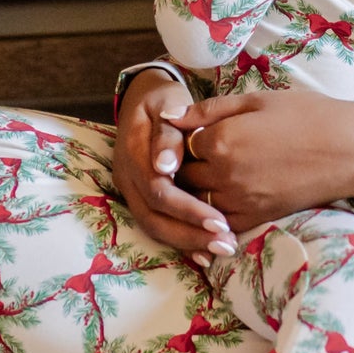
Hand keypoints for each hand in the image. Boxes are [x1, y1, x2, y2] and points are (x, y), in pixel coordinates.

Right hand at [112, 68, 237, 257]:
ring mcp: (131, 191)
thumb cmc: (164, 102)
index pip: (159, 191)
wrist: (145, 99)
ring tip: (222, 249)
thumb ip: (167, 133)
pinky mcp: (141, 198)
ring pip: (154, 227)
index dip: (189, 209)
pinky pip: (157, 225)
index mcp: (133, 154)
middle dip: (190, 234)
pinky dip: (181, 240)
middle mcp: (128, 178)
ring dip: (187, 242)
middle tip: (226, 243)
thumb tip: (165, 166)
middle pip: (154, 218)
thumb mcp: (168, 105)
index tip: (220, 222)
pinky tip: (205, 253)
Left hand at [173, 91, 353, 232]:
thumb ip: (208, 109)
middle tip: (197, 152)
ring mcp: (239, 200)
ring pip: (195, 201)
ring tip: (211, 171)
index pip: (181, 144)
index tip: (194, 130)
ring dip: (195, 189)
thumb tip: (168, 115)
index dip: (184, 136)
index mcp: (222, 140)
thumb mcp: (256, 100)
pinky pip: (218, 221)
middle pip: (183, 175)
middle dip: (184, 164)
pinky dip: (212, 211)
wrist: (347, 150)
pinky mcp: (254, 218)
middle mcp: (224, 175)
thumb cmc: (306, 115)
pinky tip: (223, 196)